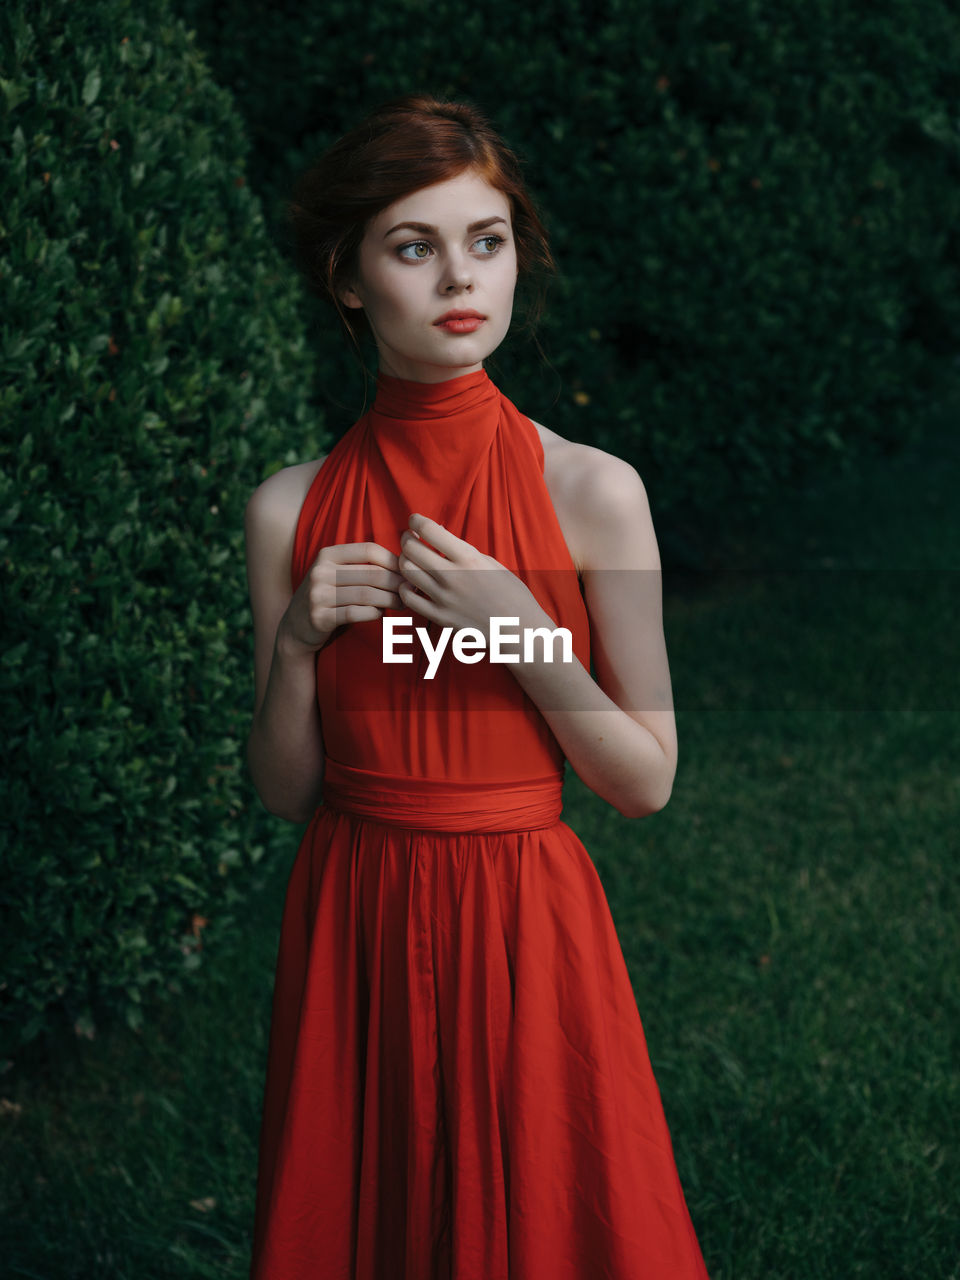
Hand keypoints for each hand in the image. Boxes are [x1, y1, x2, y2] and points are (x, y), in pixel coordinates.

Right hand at [279, 541, 403, 654]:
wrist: (296, 627)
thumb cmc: (328, 597)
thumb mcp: (337, 573)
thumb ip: (362, 566)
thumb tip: (404, 562)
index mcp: (327, 554)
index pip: (369, 550)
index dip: (393, 560)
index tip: (407, 571)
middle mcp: (320, 571)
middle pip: (371, 574)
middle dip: (397, 583)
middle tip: (411, 591)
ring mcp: (318, 595)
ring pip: (366, 594)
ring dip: (390, 600)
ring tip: (403, 604)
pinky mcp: (319, 617)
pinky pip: (355, 613)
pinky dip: (373, 614)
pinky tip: (380, 613)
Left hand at [397, 513, 547, 638]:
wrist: (520, 629)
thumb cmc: (510, 593)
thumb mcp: (490, 563)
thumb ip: (463, 550)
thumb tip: (439, 534)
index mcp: (468, 559)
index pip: (429, 530)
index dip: (416, 520)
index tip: (415, 520)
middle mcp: (452, 577)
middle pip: (411, 549)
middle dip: (407, 539)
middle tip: (410, 538)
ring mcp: (444, 599)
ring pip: (407, 571)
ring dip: (405, 561)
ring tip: (411, 560)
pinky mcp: (440, 617)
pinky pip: (408, 599)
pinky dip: (405, 588)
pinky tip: (413, 585)